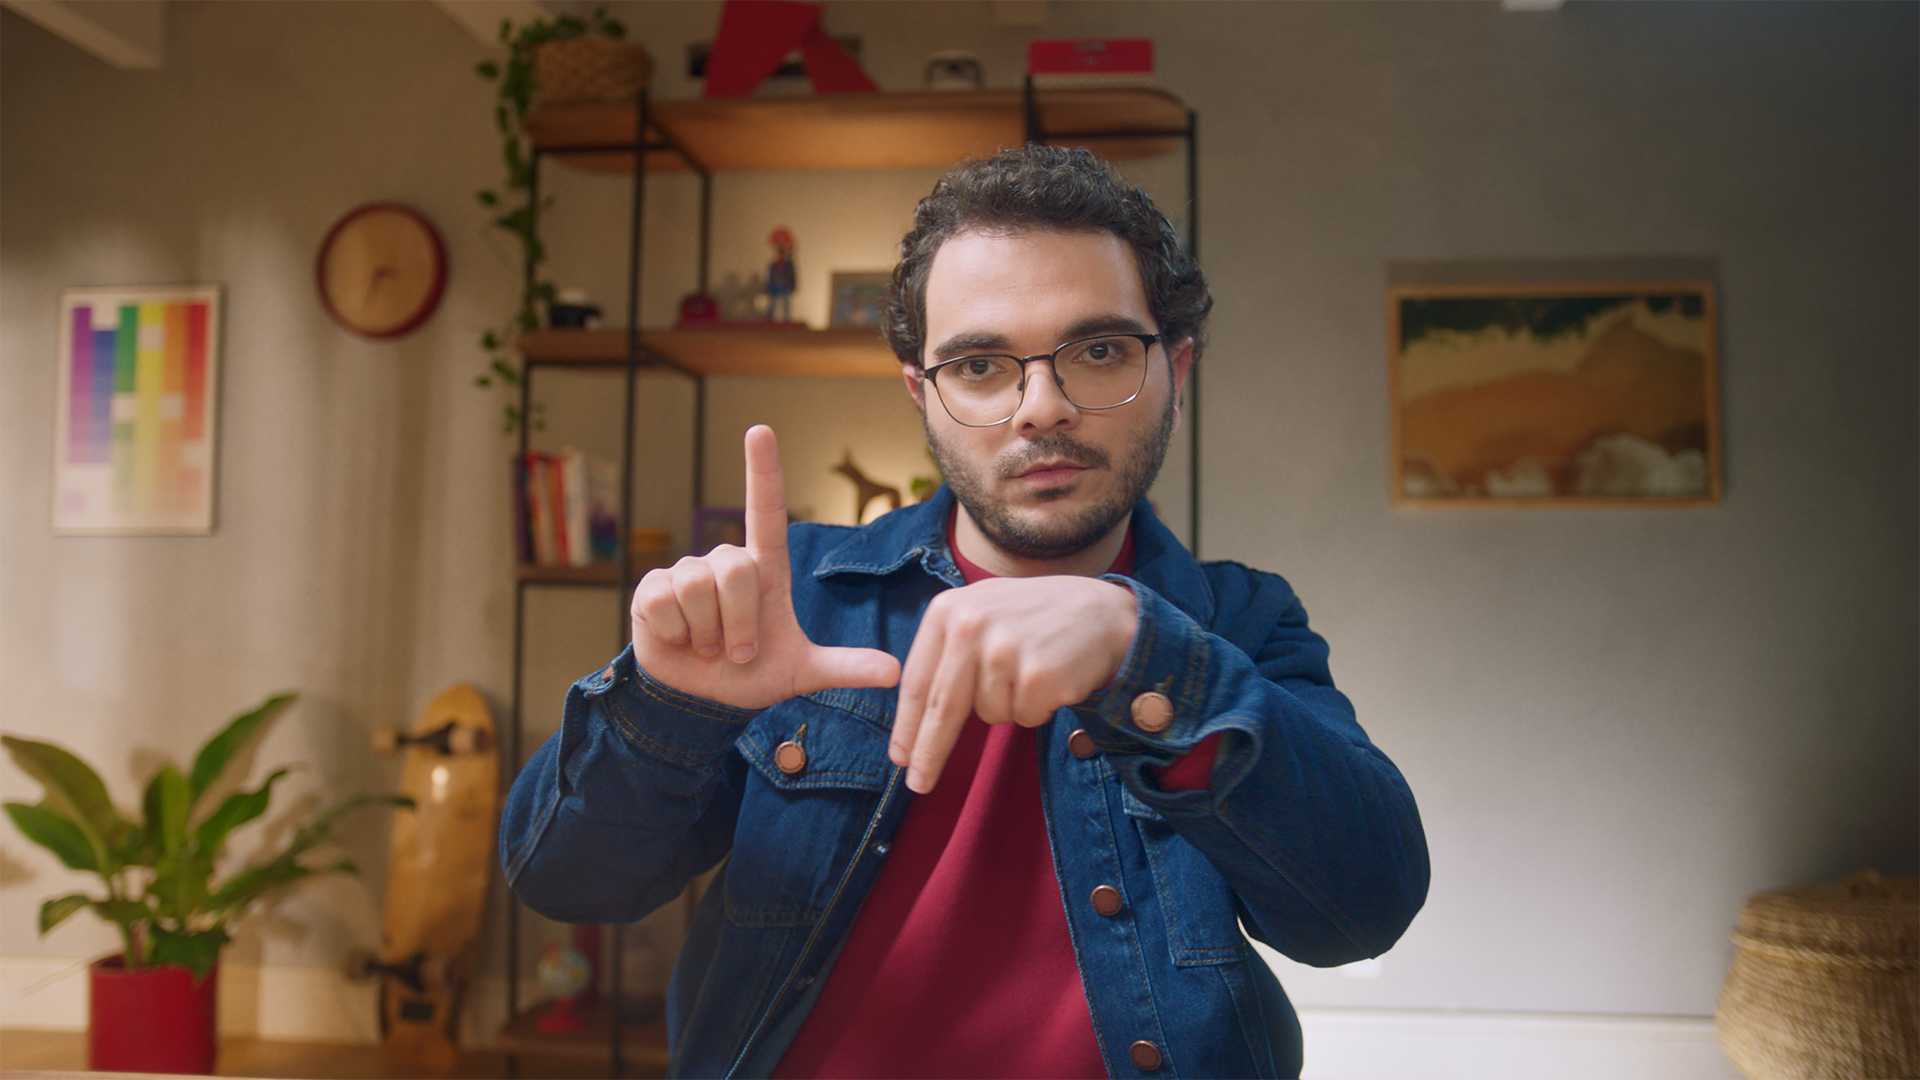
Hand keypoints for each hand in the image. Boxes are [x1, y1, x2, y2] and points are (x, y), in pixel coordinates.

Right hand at [628, 425, 899, 709]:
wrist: (702, 699)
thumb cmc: (752, 673)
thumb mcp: (802, 672)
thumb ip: (845, 667)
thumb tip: (895, 672)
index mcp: (764, 568)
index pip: (765, 510)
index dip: (763, 470)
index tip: (759, 430)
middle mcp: (725, 561)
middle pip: (736, 570)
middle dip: (739, 624)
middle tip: (737, 651)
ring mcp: (686, 572)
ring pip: (699, 589)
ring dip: (709, 634)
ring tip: (708, 647)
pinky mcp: (651, 589)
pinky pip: (665, 604)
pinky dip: (677, 634)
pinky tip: (679, 640)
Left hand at [888, 575, 1137, 792]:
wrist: (1103, 613)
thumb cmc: (1036, 620)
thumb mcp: (982, 613)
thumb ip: (947, 651)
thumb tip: (917, 716)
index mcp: (948, 610)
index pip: (918, 682)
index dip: (907, 727)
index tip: (900, 759)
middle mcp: (970, 626)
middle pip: (941, 708)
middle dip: (930, 753)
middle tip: (919, 784)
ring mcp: (1004, 651)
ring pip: (989, 714)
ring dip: (1009, 706)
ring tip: (1030, 671)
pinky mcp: (1036, 675)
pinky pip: (1023, 717)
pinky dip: (1037, 708)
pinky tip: (1052, 678)